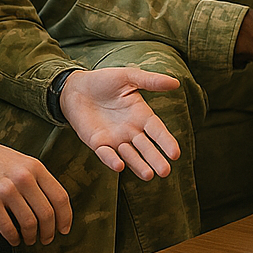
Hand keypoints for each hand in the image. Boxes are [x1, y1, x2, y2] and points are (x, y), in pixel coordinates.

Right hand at [0, 129, 71, 246]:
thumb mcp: (23, 162)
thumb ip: (38, 179)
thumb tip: (54, 205)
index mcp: (36, 168)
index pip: (60, 197)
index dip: (65, 216)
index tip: (65, 229)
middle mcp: (24, 178)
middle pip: (47, 213)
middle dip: (49, 231)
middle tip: (47, 239)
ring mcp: (6, 191)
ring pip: (29, 222)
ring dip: (32, 236)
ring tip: (30, 240)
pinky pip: (7, 227)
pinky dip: (13, 237)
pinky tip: (14, 239)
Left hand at [59, 68, 181, 179]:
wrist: (76, 87)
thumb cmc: (104, 80)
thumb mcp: (129, 77)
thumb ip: (151, 81)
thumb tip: (176, 82)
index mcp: (141, 114)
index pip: (157, 130)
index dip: (166, 141)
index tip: (175, 154)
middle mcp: (131, 130)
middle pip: (146, 147)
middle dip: (155, 159)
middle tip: (165, 172)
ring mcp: (114, 138)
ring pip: (129, 155)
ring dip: (138, 165)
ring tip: (149, 175)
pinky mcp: (97, 143)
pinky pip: (105, 154)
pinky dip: (112, 160)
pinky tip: (119, 166)